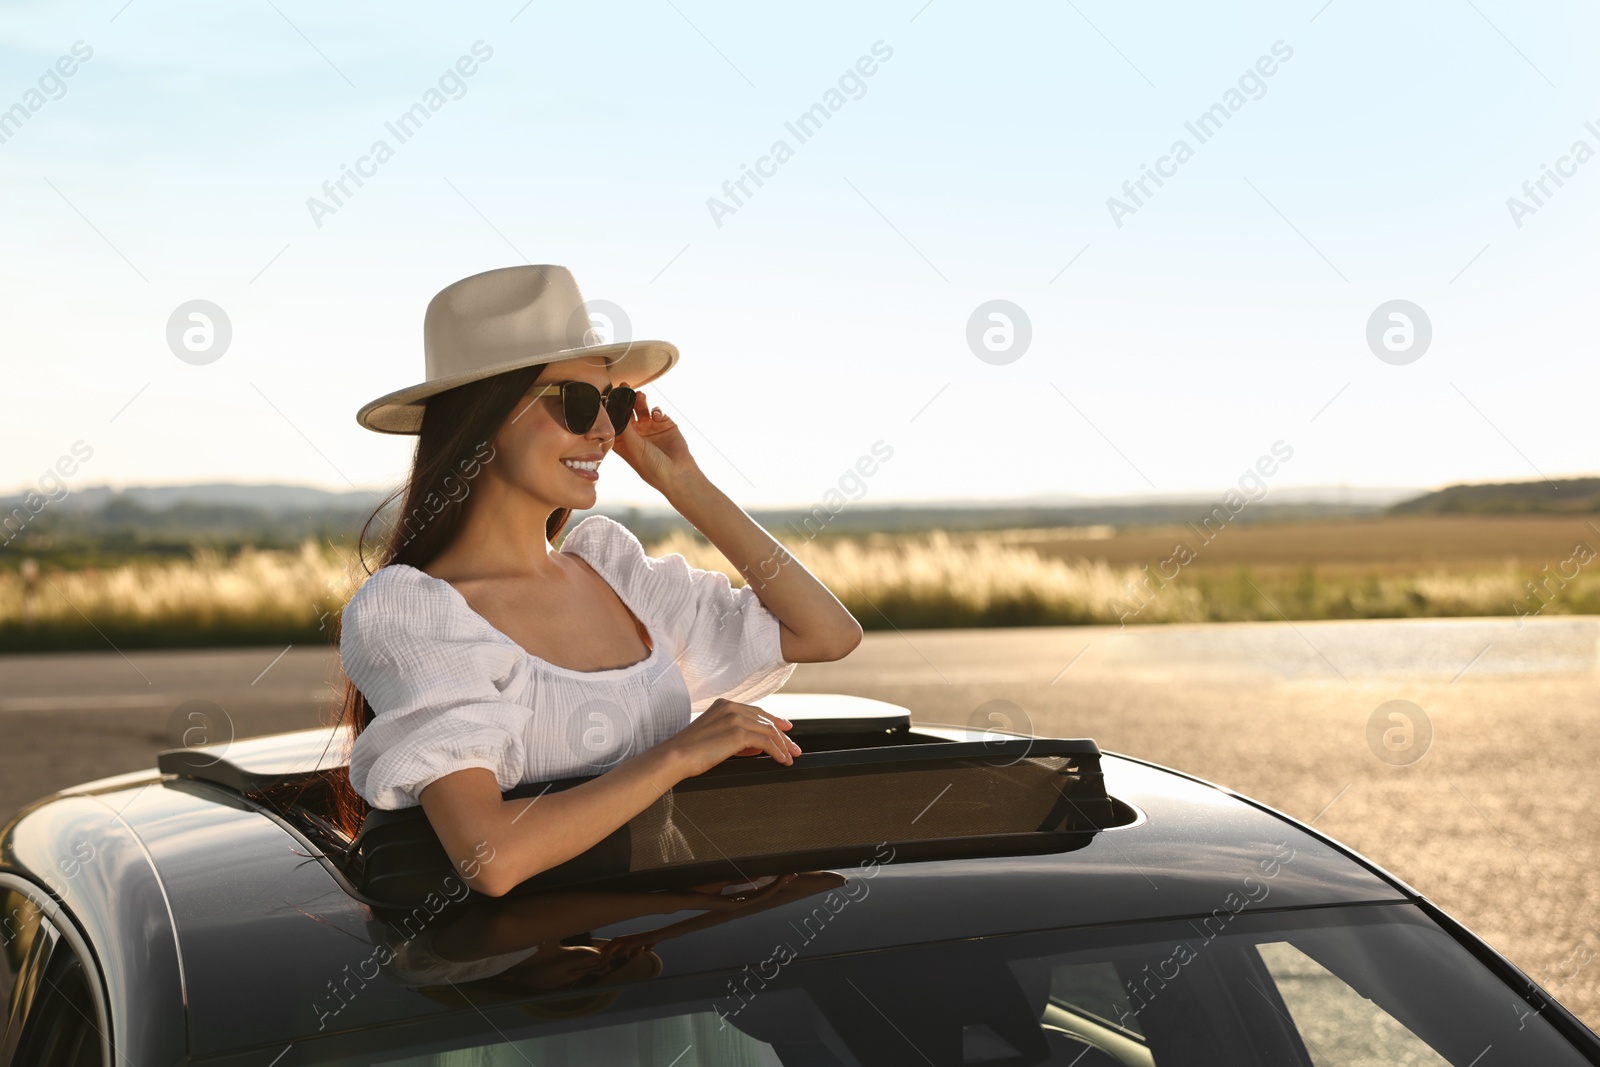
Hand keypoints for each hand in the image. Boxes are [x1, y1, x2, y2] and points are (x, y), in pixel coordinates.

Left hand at [613, 387, 700, 493]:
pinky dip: (656, 410)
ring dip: (640, 401)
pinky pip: (657, 411)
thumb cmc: (651, 466)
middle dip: (625, 400)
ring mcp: (650, 428)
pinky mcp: (664, 424)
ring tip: (640, 395)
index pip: (614, 422)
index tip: (607, 396)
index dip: (611, 410)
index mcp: (624, 442)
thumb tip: (613, 407)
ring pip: (642, 409)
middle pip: (627, 412)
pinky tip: (657, 416)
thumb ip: (624, 427)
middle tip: (624, 387)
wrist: (677, 473)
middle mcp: (635, 434)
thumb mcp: (633, 447)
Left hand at [657, 873, 801, 911]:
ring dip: (779, 884)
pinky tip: (779, 881)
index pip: (759, 891)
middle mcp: (741, 903)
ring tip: (792, 874)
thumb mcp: (722, 879)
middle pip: (766, 893)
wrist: (686, 898)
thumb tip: (754, 874)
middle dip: (780, 883)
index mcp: (737, 899)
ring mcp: (741, 905)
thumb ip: (738, 878)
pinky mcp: (738, 905)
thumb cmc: (699, 888)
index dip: (772, 883)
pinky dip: (770, 888)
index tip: (782, 873)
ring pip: (766, 895)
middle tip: (794, 873)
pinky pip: (758, 896)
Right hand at [659, 698, 802, 778]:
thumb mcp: (714, 736)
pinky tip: (782, 760)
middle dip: (783, 735)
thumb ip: (734, 736)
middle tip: (794, 748)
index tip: (786, 728)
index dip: (774, 720)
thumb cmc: (689, 752)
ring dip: (783, 745)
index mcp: (724, 704)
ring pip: (769, 730)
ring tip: (790, 757)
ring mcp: (735, 718)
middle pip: (766, 720)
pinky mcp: (739, 733)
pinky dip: (777, 751)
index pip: (756, 711)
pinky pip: (766, 742)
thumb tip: (757, 746)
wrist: (675, 756)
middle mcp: (731, 707)